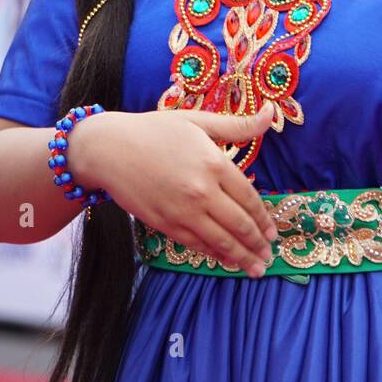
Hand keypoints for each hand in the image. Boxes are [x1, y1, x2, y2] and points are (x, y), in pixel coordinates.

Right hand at [67, 104, 279, 276]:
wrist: (108, 149)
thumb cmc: (154, 130)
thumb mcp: (198, 121)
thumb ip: (238, 125)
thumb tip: (269, 112)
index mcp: (214, 163)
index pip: (249, 198)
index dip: (264, 218)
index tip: (273, 231)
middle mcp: (202, 191)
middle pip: (239, 224)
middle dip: (257, 243)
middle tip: (268, 255)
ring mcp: (182, 211)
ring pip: (220, 241)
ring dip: (242, 257)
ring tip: (256, 269)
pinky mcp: (165, 224)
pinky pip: (196, 244)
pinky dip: (214, 255)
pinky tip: (226, 261)